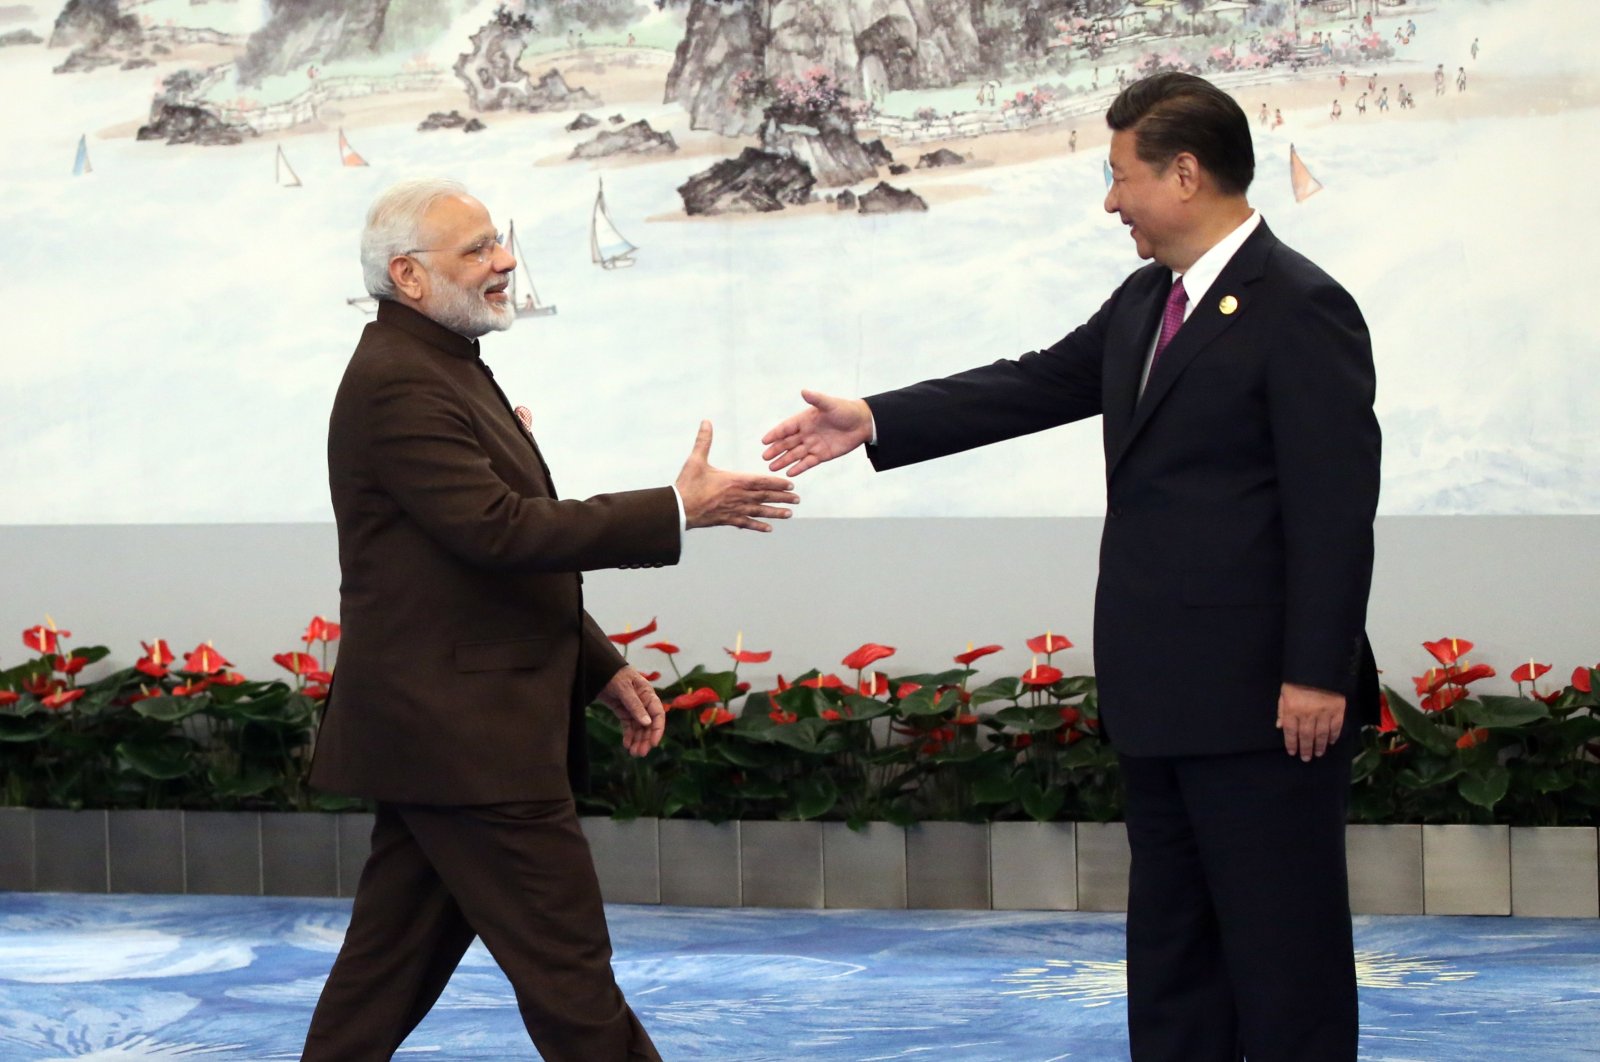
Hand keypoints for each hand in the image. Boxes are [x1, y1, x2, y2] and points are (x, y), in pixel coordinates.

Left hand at [597, 667, 664, 756]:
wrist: (598, 668)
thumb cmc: (613, 673)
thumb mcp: (624, 688)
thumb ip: (635, 705)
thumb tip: (647, 723)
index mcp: (648, 694)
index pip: (658, 714)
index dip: (658, 729)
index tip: (653, 743)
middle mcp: (643, 702)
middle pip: (648, 724)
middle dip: (645, 739)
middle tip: (640, 754)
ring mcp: (633, 707)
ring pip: (639, 727)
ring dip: (637, 740)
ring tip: (634, 753)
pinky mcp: (623, 711)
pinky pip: (628, 725)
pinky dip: (628, 735)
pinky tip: (626, 745)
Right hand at [675, 420, 798, 531]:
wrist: (678, 509)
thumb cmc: (687, 484)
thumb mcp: (695, 460)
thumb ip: (703, 441)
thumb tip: (706, 422)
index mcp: (733, 481)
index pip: (761, 482)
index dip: (777, 483)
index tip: (790, 485)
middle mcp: (737, 496)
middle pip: (764, 497)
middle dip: (782, 498)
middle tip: (797, 499)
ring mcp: (733, 509)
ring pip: (759, 511)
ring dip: (775, 512)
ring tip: (789, 514)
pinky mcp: (727, 520)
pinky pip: (746, 523)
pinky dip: (758, 526)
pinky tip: (769, 528)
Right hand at [761, 389, 873, 475]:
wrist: (862, 423)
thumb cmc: (845, 410)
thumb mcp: (830, 404)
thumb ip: (816, 399)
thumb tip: (804, 391)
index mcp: (805, 420)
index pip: (786, 428)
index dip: (775, 434)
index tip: (764, 441)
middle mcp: (806, 433)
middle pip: (787, 443)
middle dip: (776, 450)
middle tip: (765, 457)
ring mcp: (813, 445)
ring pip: (795, 454)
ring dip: (784, 460)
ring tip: (772, 467)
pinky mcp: (822, 455)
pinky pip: (808, 462)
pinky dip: (799, 467)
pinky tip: (789, 473)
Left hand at [1276, 683, 1344, 761]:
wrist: (1319, 667)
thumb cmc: (1298, 680)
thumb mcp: (1284, 692)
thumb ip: (1282, 709)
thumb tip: (1279, 726)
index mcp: (1292, 709)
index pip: (1290, 732)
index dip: (1291, 744)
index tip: (1293, 752)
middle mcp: (1307, 714)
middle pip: (1306, 736)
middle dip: (1305, 749)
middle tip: (1306, 758)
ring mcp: (1323, 713)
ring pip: (1321, 735)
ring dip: (1319, 746)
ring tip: (1318, 753)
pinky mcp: (1337, 710)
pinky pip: (1335, 727)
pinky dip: (1333, 736)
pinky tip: (1330, 742)